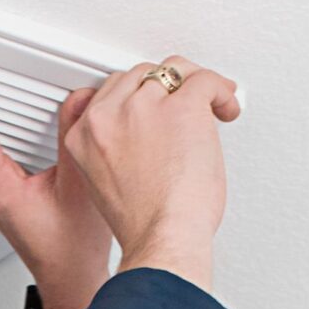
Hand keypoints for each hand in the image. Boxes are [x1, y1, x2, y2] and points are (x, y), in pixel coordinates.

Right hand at [60, 54, 239, 289]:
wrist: (162, 239)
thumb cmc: (141, 224)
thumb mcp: (104, 184)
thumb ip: (113, 150)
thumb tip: (147, 133)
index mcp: (84, 136)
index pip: (108, 92)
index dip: (137, 96)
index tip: (154, 105)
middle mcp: (107, 116)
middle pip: (138, 75)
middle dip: (166, 87)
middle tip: (186, 104)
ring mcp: (143, 108)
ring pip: (172, 70)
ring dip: (195, 85)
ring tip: (212, 105)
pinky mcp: (181, 107)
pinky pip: (205, 81)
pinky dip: (221, 92)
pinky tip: (225, 109)